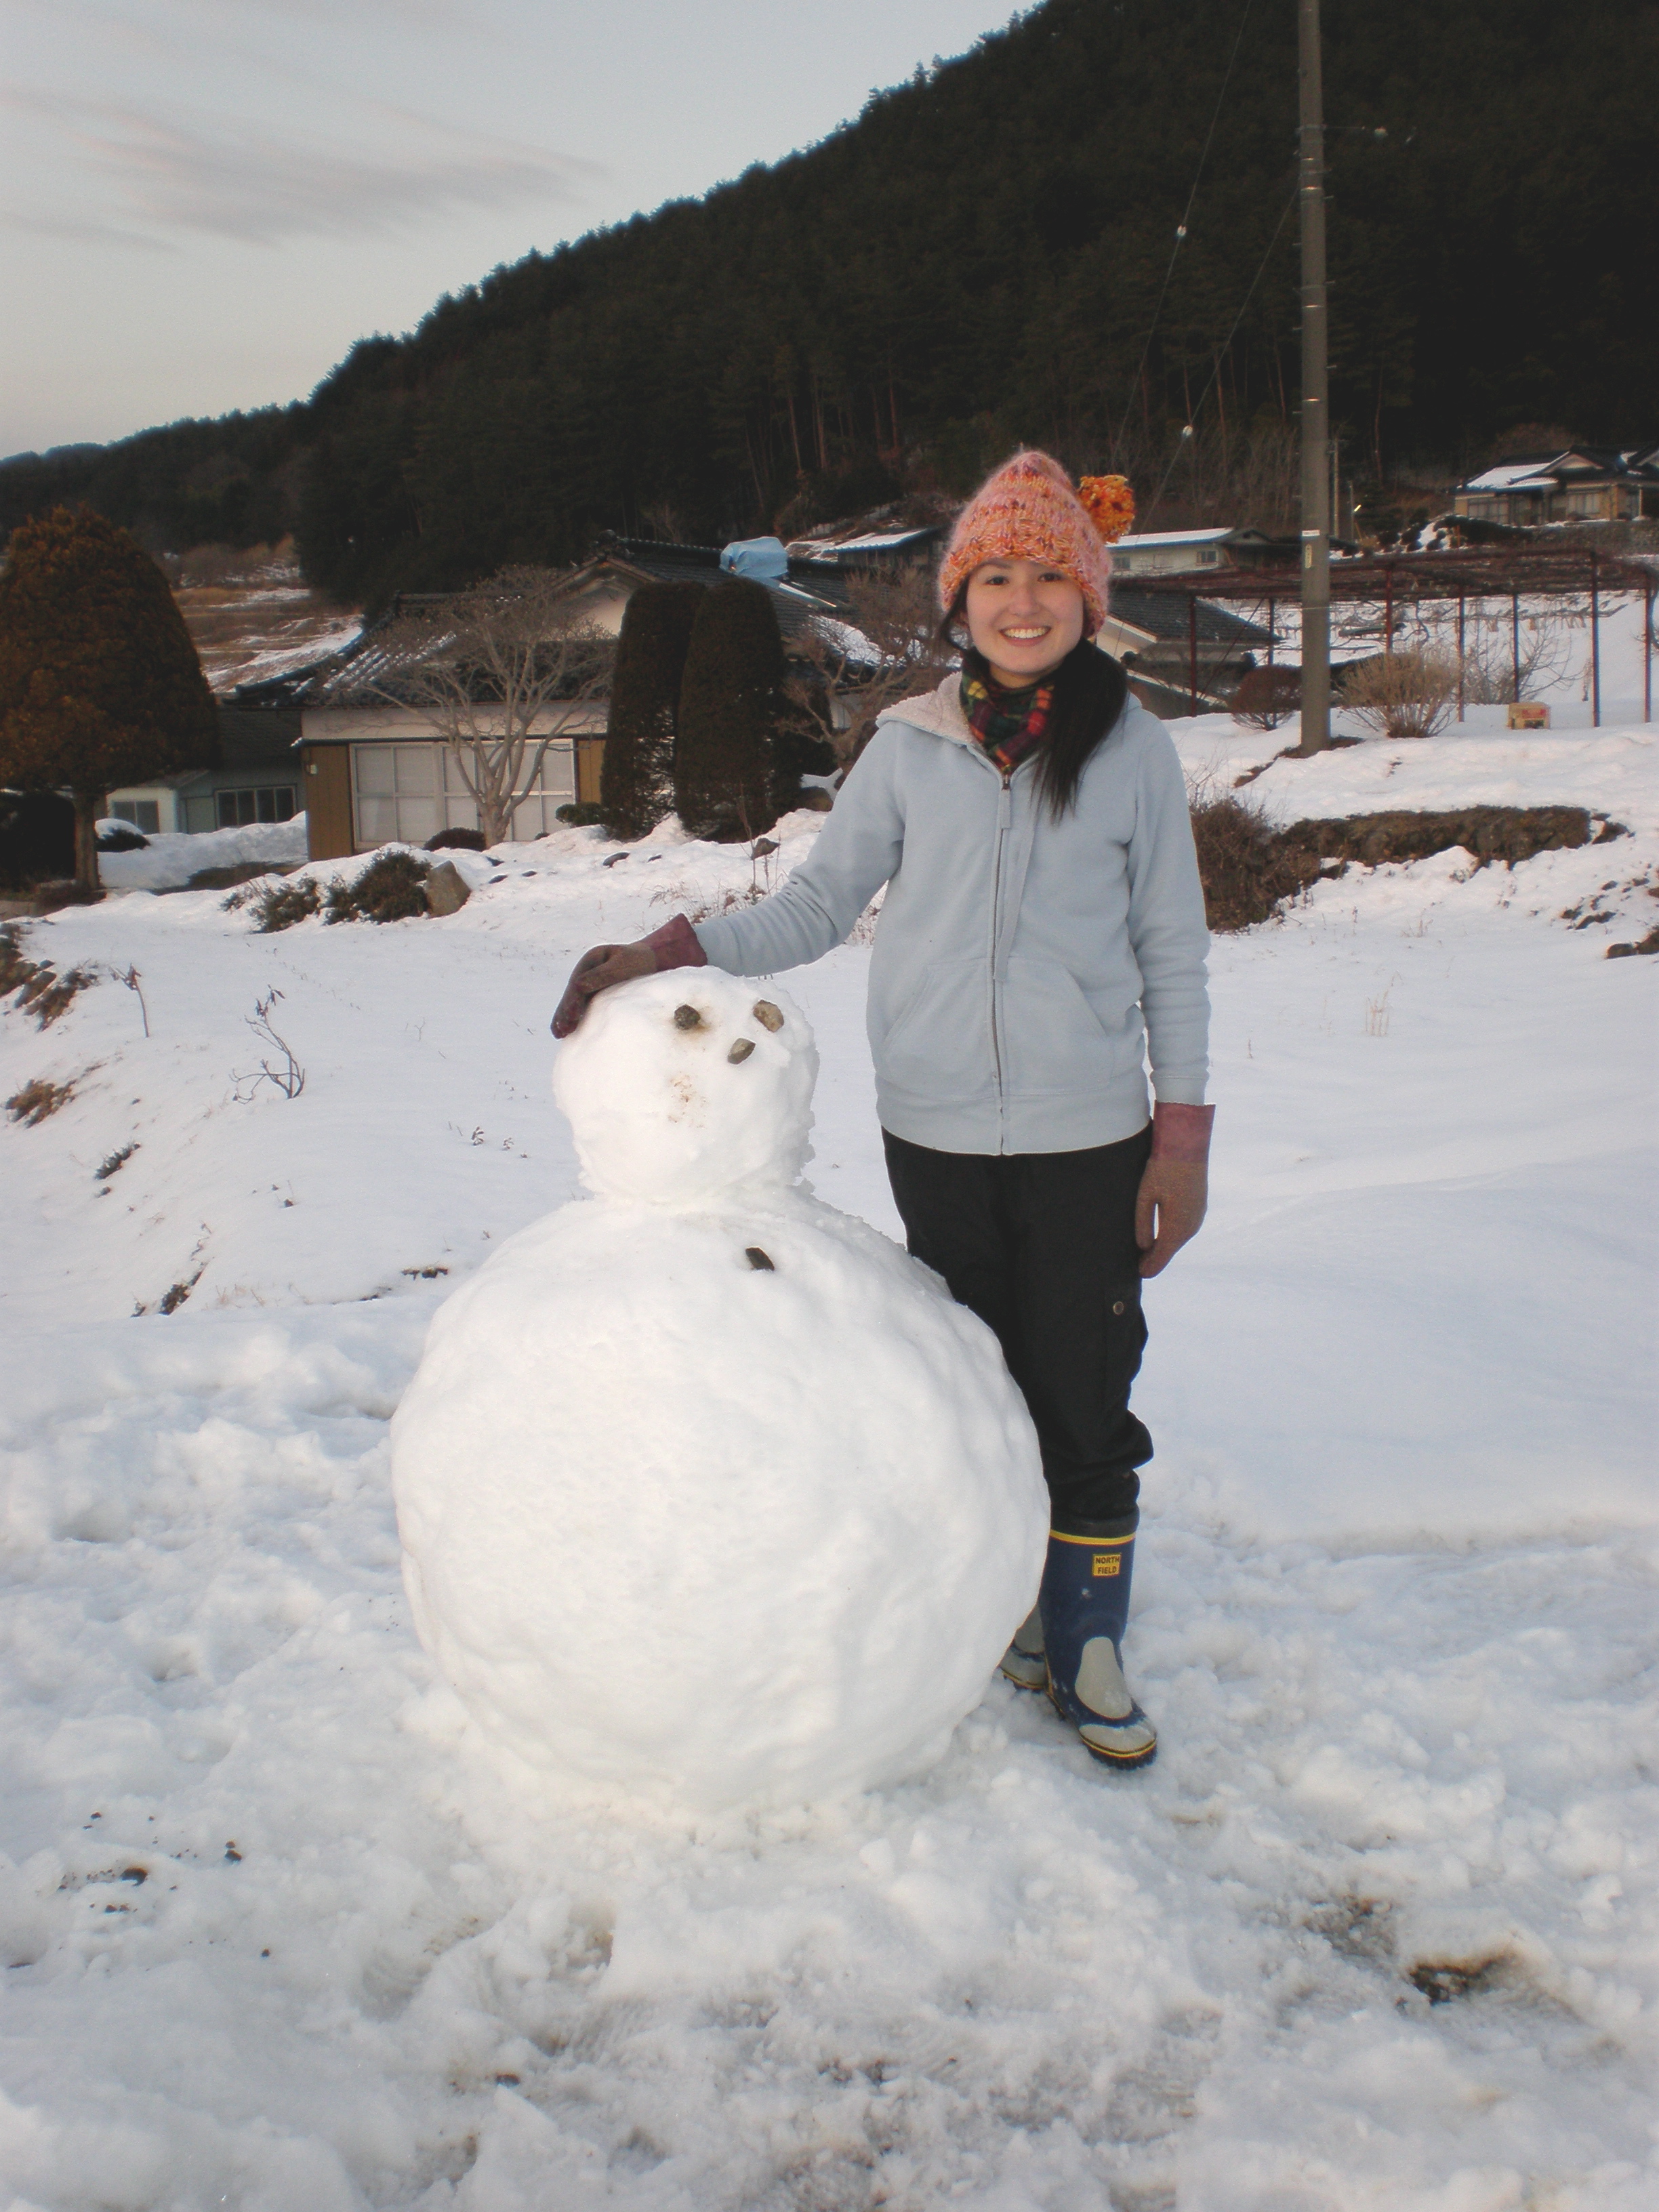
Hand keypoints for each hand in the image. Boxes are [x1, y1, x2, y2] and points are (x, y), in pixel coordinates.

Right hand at [551, 941, 656, 1036]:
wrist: (649, 961)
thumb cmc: (638, 961)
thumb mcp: (623, 964)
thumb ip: (602, 975)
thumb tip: (578, 986)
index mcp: (590, 960)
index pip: (578, 982)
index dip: (573, 999)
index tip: (571, 1014)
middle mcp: (584, 972)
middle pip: (572, 994)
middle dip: (566, 1012)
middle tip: (562, 1029)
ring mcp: (587, 984)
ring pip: (572, 1002)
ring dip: (565, 1018)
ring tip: (560, 1034)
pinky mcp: (593, 995)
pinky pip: (580, 1008)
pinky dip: (573, 1019)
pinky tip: (566, 1033)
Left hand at [1135, 1159, 1206, 1277]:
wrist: (1187, 1145)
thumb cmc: (1162, 1169)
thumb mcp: (1145, 1196)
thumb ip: (1143, 1224)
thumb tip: (1143, 1247)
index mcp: (1177, 1226)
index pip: (1161, 1255)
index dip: (1150, 1267)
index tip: (1140, 1275)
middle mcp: (1191, 1225)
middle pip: (1171, 1249)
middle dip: (1156, 1259)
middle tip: (1141, 1269)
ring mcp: (1198, 1216)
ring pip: (1179, 1239)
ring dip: (1165, 1247)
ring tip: (1149, 1255)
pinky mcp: (1199, 1206)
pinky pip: (1185, 1227)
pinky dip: (1173, 1236)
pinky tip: (1163, 1236)